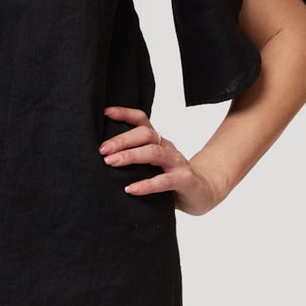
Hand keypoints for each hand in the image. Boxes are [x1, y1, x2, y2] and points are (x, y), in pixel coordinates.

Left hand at [99, 106, 225, 215]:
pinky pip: (163, 181)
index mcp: (158, 141)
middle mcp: (167, 147)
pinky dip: (145, 185)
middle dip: (122, 140)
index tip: (105, 113)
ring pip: (153, 153)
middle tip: (102, 150)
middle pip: (145, 134)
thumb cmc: (171, 178)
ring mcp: (177, 162)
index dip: (124, 114)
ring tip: (111, 162)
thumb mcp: (151, 165)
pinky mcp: (184, 180)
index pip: (142, 121)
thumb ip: (134, 159)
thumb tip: (102, 158)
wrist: (203, 192)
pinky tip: (130, 189)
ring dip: (130, 156)